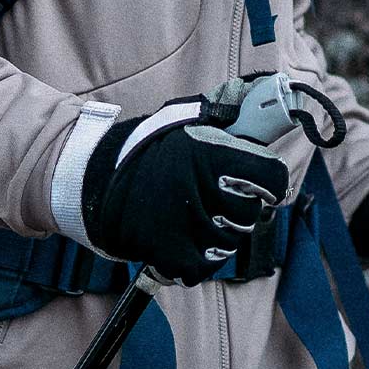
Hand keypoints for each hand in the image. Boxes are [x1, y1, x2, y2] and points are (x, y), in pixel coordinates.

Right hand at [70, 95, 292, 283]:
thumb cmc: (149, 149)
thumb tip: (271, 100)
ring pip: (228, 242)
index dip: (269, 182)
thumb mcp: (189, 121)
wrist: (96, 180)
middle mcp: (202, 186)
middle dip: (235, 208)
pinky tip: (183, 242)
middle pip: (249, 213)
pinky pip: (203, 267)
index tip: (260, 184)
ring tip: (192, 217)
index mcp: (211, 151)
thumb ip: (230, 117)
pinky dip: (195, 260)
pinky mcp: (171, 253)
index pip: (272, 176)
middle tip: (211, 197)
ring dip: (216, 235)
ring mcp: (187, 223)